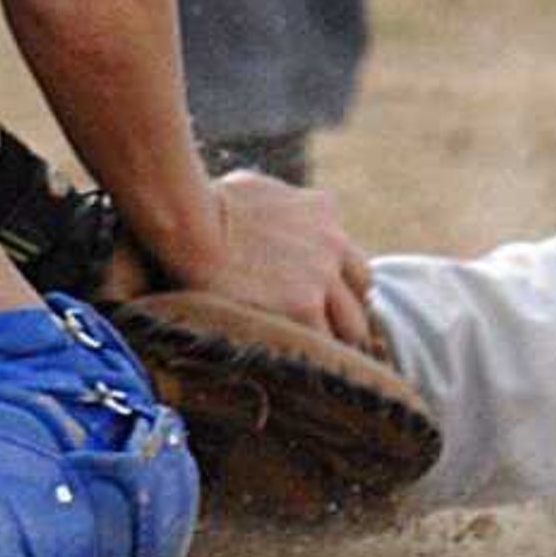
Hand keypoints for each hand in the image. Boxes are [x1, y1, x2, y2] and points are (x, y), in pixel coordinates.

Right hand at [188, 169, 377, 348]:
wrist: (193, 224)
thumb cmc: (208, 203)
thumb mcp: (255, 188)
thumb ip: (279, 205)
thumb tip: (266, 212)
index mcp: (323, 210)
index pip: (349, 256)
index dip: (338, 282)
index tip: (321, 298)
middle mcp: (333, 242)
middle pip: (363, 291)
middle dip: (344, 312)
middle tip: (320, 332)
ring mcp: (323, 278)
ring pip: (354, 325)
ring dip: (335, 340)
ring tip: (310, 360)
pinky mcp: (306, 308)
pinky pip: (327, 346)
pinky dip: (316, 359)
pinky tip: (297, 368)